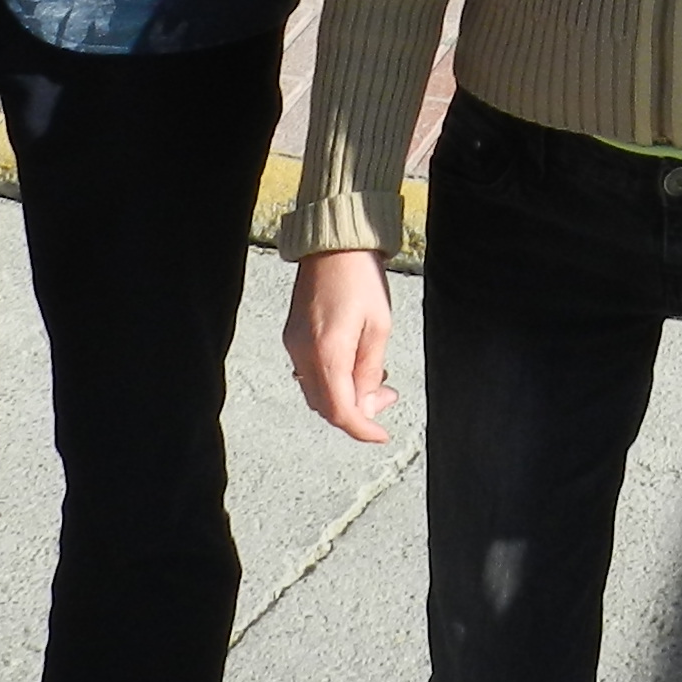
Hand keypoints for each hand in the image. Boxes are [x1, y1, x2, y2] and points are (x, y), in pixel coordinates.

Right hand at [285, 247, 398, 442]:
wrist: (332, 246)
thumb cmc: (360, 279)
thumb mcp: (379, 326)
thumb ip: (370, 370)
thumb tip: (367, 404)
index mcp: (327, 353)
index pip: (340, 410)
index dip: (361, 429)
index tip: (381, 436)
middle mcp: (303, 354)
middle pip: (326, 406)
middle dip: (358, 411)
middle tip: (388, 397)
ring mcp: (294, 345)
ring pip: (317, 392)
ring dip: (346, 396)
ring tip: (377, 380)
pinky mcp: (293, 337)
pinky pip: (311, 373)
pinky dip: (334, 380)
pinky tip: (356, 365)